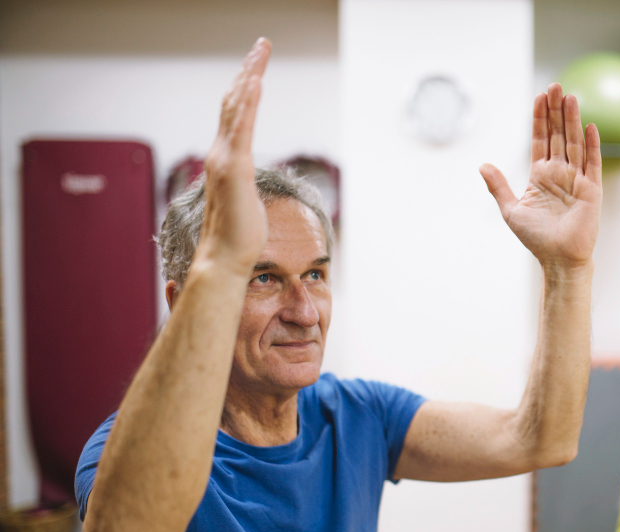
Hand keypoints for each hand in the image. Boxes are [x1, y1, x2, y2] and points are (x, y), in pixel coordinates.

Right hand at [197, 38, 271, 274]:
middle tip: (260, 46)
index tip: (254, 67)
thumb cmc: (238, 236)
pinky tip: (255, 82)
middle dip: (247, 72)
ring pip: (237, 109)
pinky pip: (242, 129)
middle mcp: (220, 155)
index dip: (244, 89)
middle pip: (234, 103)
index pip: (235, 116)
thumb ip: (243, 186)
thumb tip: (246, 187)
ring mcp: (225, 161)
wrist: (224, 258)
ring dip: (249, 77)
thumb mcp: (245, 201)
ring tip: (259, 53)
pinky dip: (247, 103)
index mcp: (225, 161)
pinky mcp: (235, 170)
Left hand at [480, 83, 601, 271]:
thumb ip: (498, 186)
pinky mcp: (591, 189)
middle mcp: (560, 173)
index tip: (539, 97)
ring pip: (574, 143)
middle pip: (558, 134)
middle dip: (556, 110)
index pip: (540, 139)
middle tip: (555, 85)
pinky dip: (592, 145)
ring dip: (572, 120)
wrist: (558, 259)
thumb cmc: (536, 238)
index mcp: (541, 175)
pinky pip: (592, 162)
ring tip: (570, 97)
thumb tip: (482, 164)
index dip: (540, 118)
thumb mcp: (511, 210)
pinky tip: (589, 126)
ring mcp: (577, 179)